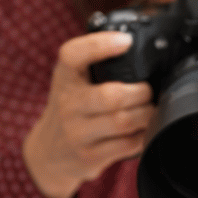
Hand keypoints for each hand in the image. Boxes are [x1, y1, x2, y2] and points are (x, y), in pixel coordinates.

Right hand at [23, 31, 155, 197]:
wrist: (48, 153)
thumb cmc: (71, 108)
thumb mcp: (73, 80)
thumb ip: (96, 62)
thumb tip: (136, 44)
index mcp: (65, 76)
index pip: (73, 55)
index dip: (100, 45)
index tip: (126, 41)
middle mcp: (67, 103)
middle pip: (111, 95)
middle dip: (141, 92)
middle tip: (148, 91)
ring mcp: (77, 132)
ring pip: (123, 121)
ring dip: (146, 114)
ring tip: (149, 110)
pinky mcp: (89, 156)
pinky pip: (127, 144)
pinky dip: (143, 135)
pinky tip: (142, 129)